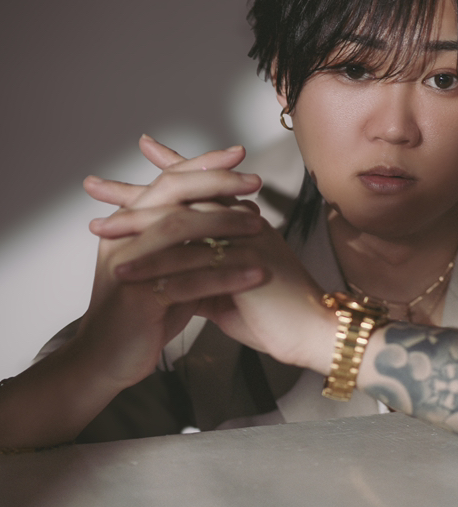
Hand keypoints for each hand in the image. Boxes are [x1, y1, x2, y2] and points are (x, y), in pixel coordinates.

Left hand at [87, 136, 337, 375]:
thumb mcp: (233, 294)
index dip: (167, 180)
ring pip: (184, 218)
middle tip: (96, 185)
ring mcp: (245, 236)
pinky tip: (124, 268)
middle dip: (136, 192)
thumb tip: (177, 281)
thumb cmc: (276, 319)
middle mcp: (243, 223)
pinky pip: (193, 254)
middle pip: (184, 195)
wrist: (313, 334)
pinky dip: (155, 262)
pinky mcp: (246, 258)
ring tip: (100, 225)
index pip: (199, 195)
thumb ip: (206, 279)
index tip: (133, 172)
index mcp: (243, 226)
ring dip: (137, 222)